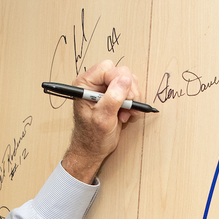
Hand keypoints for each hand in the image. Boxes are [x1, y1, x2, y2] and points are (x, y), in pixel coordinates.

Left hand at [62, 60, 140, 183]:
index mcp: (85, 84)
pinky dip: (133, 103)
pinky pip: (130, 90)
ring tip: (125, 112)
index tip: (123, 97)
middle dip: (128, 90)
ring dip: (131, 98)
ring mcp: (105, 89)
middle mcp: (94, 84)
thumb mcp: (102, 118)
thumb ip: (113, 97)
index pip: (107, 68)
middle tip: (126, 106)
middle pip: (120, 72)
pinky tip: (126, 114)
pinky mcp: (114, 95)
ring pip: (128, 80)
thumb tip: (126, 79)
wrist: (93, 149)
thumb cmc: (92, 136)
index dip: (118, 80)